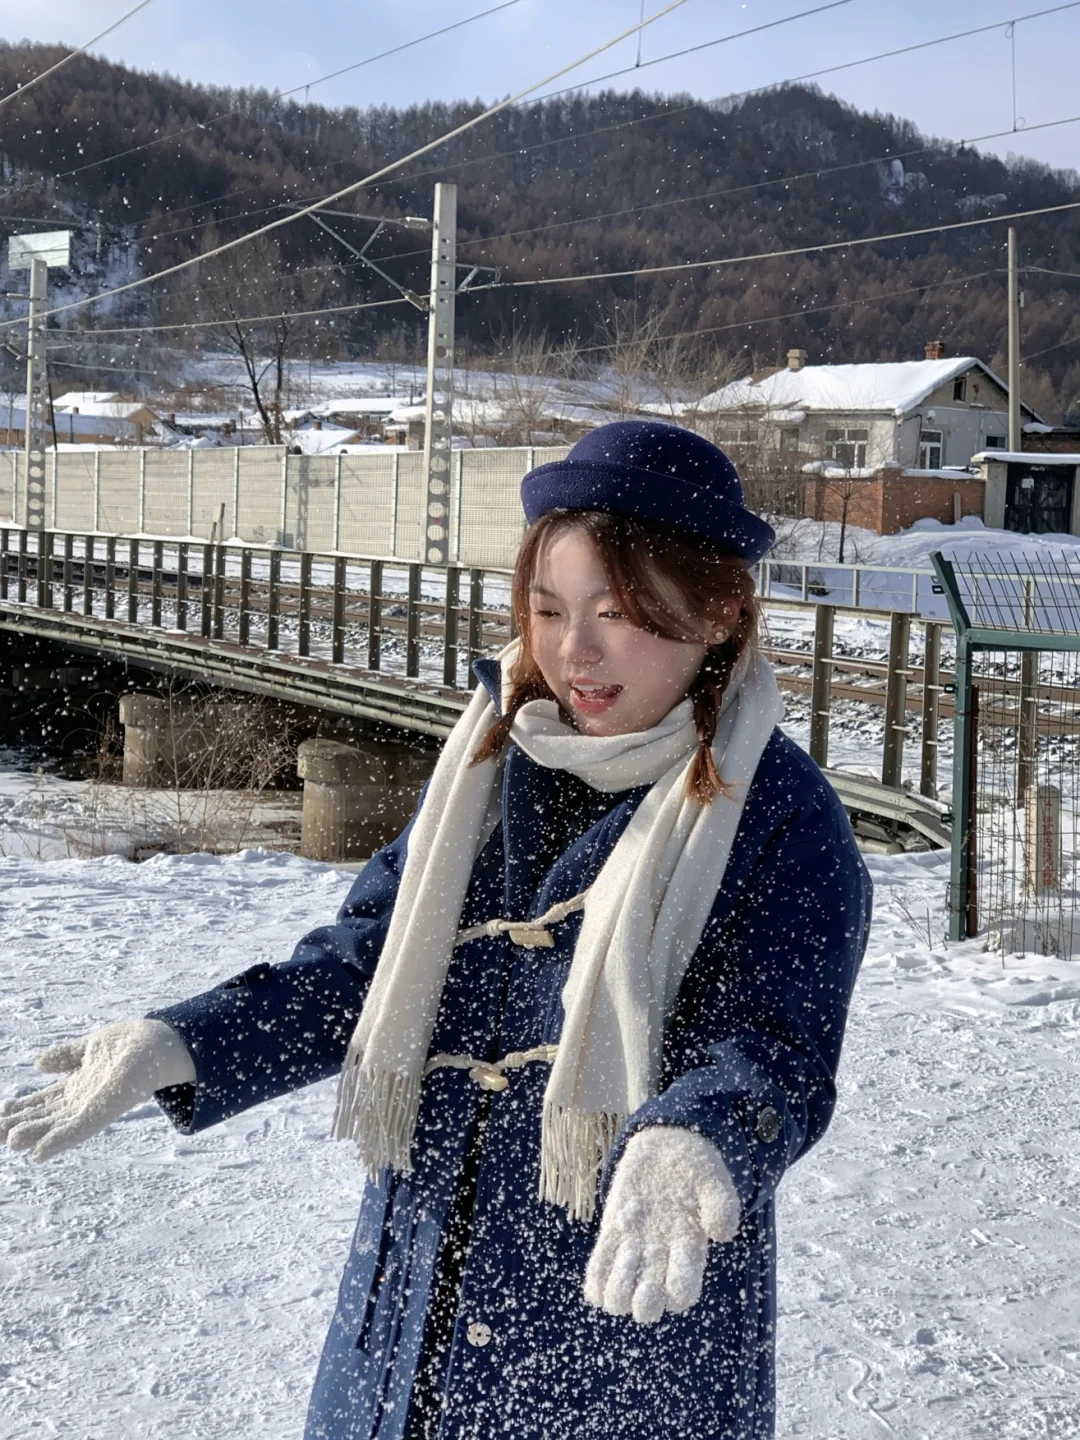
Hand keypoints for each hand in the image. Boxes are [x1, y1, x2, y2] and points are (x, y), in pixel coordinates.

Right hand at [0, 1019, 195, 1162]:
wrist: (158, 1042)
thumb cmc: (129, 1044)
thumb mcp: (91, 1047)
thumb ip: (66, 1056)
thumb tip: (38, 1064)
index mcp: (76, 1086)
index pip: (42, 1101)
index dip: (20, 1108)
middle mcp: (82, 1101)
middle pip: (44, 1116)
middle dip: (19, 1125)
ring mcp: (93, 1107)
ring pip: (56, 1125)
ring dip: (34, 1134)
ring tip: (10, 1142)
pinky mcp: (106, 1110)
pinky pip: (79, 1129)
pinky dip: (59, 1140)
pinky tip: (39, 1152)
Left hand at [584, 1125, 740, 1324]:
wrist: (666, 1146)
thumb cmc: (695, 1167)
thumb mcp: (713, 1180)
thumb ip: (722, 1205)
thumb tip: (721, 1234)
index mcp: (688, 1253)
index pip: (683, 1294)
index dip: (678, 1291)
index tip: (676, 1260)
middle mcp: (660, 1260)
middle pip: (649, 1306)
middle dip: (644, 1303)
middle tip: (643, 1281)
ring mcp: (633, 1250)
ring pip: (620, 1296)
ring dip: (618, 1289)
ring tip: (625, 1258)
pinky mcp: (611, 1236)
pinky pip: (599, 1271)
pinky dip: (596, 1282)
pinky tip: (597, 1281)